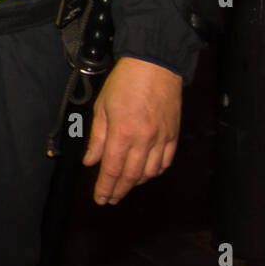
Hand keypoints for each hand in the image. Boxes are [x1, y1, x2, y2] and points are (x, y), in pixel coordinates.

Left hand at [83, 56, 182, 204]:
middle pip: (131, 176)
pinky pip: (165, 162)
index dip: (105, 188)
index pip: (111, 170)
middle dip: (119, 190)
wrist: (154, 66)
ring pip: (149, 173)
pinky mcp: (173, 135)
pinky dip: (154, 172)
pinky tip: (146, 173)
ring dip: (136, 182)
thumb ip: (97, 138)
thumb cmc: (123, 83)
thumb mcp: (101, 107)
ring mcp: (161, 139)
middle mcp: (144, 140)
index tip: (100, 199)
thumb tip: (90, 162)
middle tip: (110, 199)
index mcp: (122, 133)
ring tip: (124, 185)